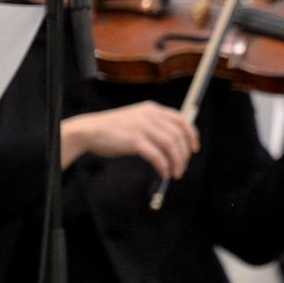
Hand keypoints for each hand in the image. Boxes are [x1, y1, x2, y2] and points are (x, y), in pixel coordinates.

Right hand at [61, 102, 200, 179]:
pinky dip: (163, 166)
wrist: (89, 130)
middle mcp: (151, 116)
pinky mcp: (134, 140)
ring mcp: (143, 127)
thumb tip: (174, 146)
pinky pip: (156, 155)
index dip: (192, 135)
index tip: (194, 149)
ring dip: (176, 162)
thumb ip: (155, 127)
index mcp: (153, 109)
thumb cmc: (113, 129)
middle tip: (182, 167)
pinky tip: (164, 173)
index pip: (182, 120)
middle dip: (184, 154)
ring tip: (175, 173)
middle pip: (178, 135)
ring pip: (170, 145)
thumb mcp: (137, 120)